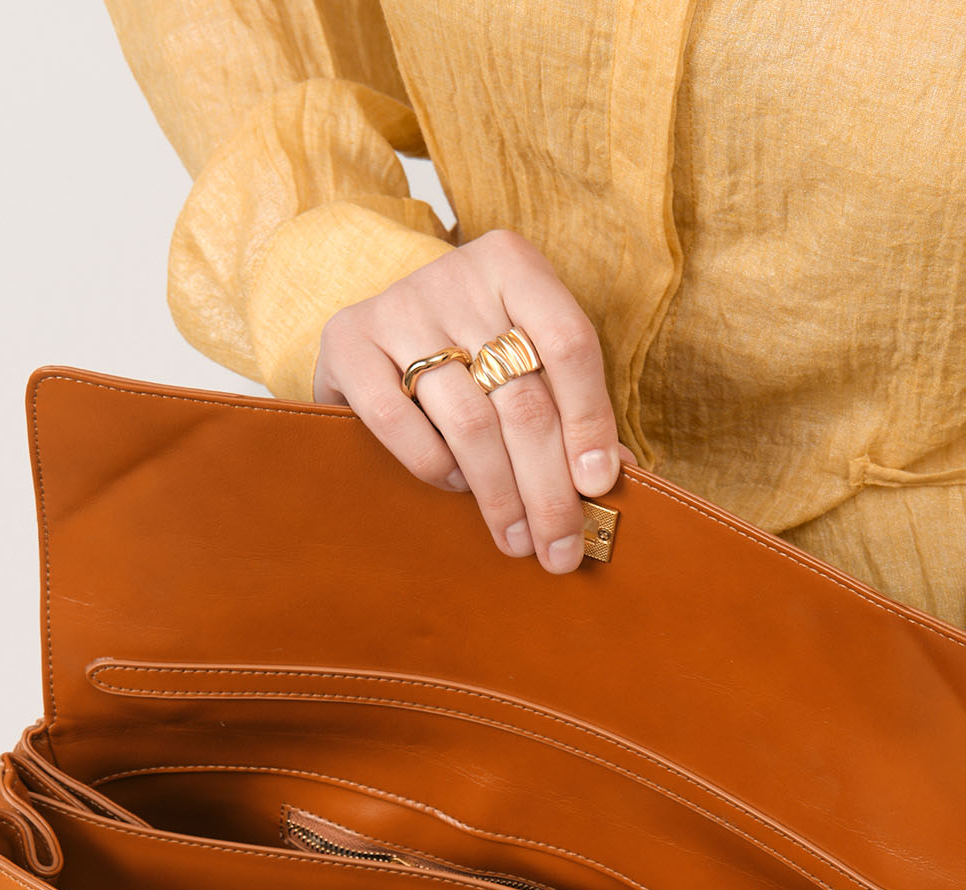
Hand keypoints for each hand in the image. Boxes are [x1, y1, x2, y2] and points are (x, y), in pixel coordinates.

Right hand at [314, 229, 634, 573]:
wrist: (373, 326)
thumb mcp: (523, 357)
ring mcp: (399, 306)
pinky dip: (436, 467)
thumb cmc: (467, 351)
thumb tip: (617, 477)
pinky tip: (458, 487)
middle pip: (523, 398)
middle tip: (560, 548)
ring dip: (500, 496)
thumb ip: (567, 404)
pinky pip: (398, 423)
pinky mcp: (348, 342)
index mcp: (514, 265)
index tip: (599, 486)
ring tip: (518, 539)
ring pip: (469, 422)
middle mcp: (457, 276)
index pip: (570, 344)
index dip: (590, 421)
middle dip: (549, 488)